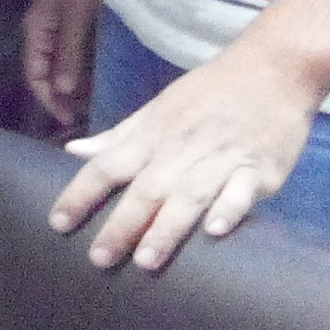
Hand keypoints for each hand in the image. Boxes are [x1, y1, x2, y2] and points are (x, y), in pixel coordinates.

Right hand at [21, 0, 102, 128]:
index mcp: (36, 27)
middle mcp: (44, 27)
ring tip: (95, 103)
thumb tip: (62, 93)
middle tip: (85, 119)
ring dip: (74, 83)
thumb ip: (69, 52)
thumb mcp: (77, 12)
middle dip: (61, 96)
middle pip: (46, 71)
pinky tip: (103, 74)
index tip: (69, 122)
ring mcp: (60, 21)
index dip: (48, 101)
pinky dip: (85, 66)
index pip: (33, 75)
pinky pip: (76, 50)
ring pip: (62, 62)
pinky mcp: (78, 15)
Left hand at [46, 40, 322, 269]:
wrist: (272, 69)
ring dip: (166, 227)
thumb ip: (117, 137)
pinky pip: (242, 191)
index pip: (107, 165)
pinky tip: (215, 231)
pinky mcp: (260, 169)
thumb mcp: (156, 110)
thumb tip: (72, 152)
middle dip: (121, 225)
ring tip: (146, 260)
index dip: (80, 193)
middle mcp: (181, 148)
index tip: (57, 223)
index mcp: (152, 135)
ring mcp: (221, 158)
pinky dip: (228, 208)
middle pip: (145, 188)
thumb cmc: (208, 94)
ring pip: (188, 195)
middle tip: (99, 259)